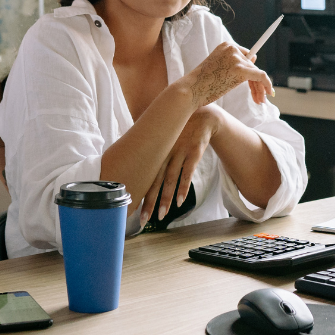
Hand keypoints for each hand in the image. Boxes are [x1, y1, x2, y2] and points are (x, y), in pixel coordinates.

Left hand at [140, 106, 222, 224]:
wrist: (203, 114)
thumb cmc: (181, 128)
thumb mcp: (164, 134)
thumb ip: (152, 147)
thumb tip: (136, 161)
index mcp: (155, 150)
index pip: (143, 175)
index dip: (137, 192)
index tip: (131, 208)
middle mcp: (165, 152)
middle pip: (154, 181)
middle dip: (148, 202)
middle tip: (142, 220)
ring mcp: (180, 151)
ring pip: (170, 179)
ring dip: (165, 198)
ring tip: (160, 215)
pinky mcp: (194, 151)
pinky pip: (188, 171)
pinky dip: (184, 186)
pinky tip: (180, 201)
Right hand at [184, 43, 271, 108]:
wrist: (191, 90)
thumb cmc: (201, 83)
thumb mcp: (217, 67)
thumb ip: (233, 63)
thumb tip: (253, 59)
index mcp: (226, 46)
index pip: (246, 57)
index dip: (252, 71)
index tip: (256, 84)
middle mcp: (232, 49)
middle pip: (252, 66)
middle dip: (256, 83)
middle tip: (258, 98)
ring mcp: (236, 58)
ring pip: (257, 73)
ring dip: (260, 88)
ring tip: (260, 100)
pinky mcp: (240, 69)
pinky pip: (261, 76)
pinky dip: (267, 84)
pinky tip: (269, 93)